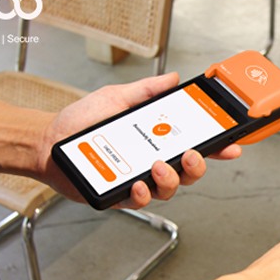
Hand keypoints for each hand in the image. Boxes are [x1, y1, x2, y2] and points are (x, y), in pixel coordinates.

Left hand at [36, 73, 241, 208]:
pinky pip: (140, 202)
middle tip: (190, 155)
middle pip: (189, 173)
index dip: (217, 148)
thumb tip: (173, 78)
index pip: (195, 145)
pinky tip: (137, 183)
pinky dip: (142, 194)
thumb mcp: (117, 98)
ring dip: (170, 180)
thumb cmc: (81, 121)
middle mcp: (152, 163)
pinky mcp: (120, 196)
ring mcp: (138, 180)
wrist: (47, 140)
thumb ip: (147, 90)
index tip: (232, 145)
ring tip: (156, 166)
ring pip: (169, 190)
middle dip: (198, 166)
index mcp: (157, 141)